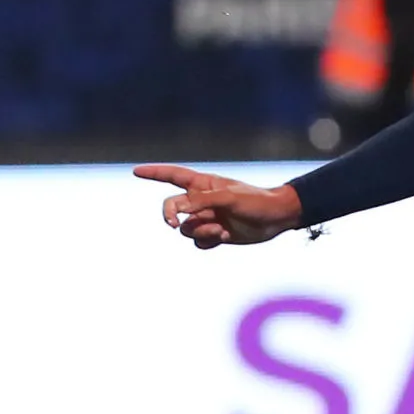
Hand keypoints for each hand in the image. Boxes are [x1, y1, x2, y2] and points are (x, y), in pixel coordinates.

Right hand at [134, 165, 303, 248]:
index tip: (136, 171)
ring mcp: (208, 218)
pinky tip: (225, 236)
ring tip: (220, 229)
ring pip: (186, 229)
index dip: (154, 173)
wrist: (277, 218)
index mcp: (203, 185)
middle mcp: (202, 201)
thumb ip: (201, 201)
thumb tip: (178, 208)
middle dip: (170, 215)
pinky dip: (208, 241)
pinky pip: (199, 242)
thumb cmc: (256, 201)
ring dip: (200, 231)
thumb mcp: (228, 198)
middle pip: (173, 207)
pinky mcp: (216, 234)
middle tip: (173, 222)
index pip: (173, 176)